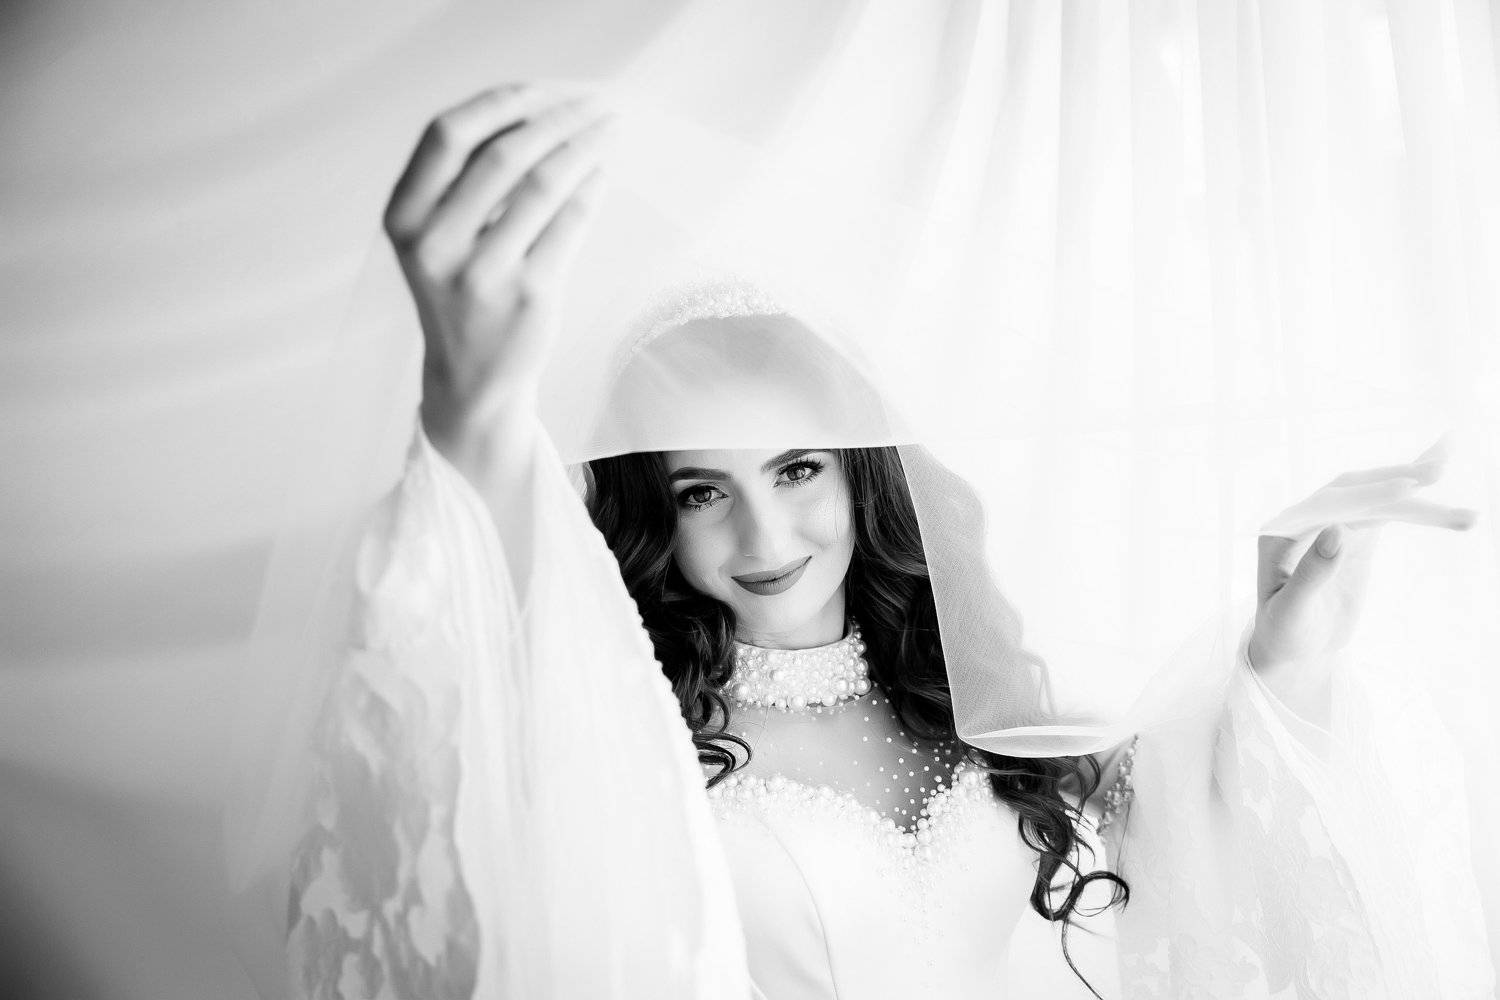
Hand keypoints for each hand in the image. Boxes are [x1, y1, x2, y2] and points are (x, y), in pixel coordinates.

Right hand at [383, 83, 612, 456]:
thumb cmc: (460, 291)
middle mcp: (436, 245)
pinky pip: (570, 223)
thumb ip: (462, 179)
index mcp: (404, 218)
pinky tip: (601, 172)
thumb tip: (534, 109)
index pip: (447, 134)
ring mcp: (483, 274)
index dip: (500, 102)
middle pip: (504, 154)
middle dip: (557, 119)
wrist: (471, 379)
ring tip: (607, 130)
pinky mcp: (529, 296)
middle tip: (593, 104)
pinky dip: (591, 188)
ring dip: (585, 148)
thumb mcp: (435, 237)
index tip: (543, 89)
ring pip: (544, 185)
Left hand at [1247, 436, 1478, 691]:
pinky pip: (1386, 513)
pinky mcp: (1355, 537)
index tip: (1407, 488)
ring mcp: (1333, 526)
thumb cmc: (1283, 633)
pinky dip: (1416, 506)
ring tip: (1464, 509)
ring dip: (1418, 500)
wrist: (1292, 648)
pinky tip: (1441, 495)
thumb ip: (1310, 573)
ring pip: (1377, 502)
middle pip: (1356, 491)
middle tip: (1438, 470)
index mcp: (1283, 530)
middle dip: (1397, 480)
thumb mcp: (1291, 610)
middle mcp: (1306, 519)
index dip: (1367, 494)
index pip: (1329, 503)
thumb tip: (1336, 529)